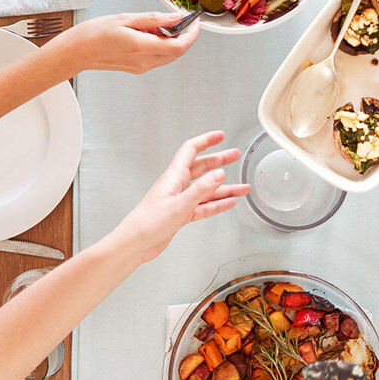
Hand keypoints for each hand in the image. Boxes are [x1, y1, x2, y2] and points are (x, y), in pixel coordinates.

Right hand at [69, 10, 200, 73]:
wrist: (78, 51)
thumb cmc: (96, 33)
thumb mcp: (126, 18)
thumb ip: (154, 19)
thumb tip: (175, 17)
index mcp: (141, 47)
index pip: (178, 47)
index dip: (192, 36)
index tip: (195, 23)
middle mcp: (143, 62)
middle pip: (176, 53)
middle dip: (183, 36)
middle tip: (177, 20)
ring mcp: (141, 67)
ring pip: (168, 56)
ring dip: (171, 41)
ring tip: (156, 26)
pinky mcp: (137, 68)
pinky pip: (157, 58)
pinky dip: (160, 46)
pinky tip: (148, 34)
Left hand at [115, 130, 247, 261]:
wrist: (135, 243)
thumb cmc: (148, 223)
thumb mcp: (179, 205)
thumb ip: (200, 190)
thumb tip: (219, 174)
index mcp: (173, 177)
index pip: (191, 150)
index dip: (206, 141)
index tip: (220, 136)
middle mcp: (177, 185)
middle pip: (202, 167)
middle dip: (219, 160)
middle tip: (234, 155)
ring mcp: (179, 200)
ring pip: (206, 190)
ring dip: (225, 188)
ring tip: (243, 187)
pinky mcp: (181, 214)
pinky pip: (203, 206)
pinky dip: (217, 204)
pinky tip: (228, 203)